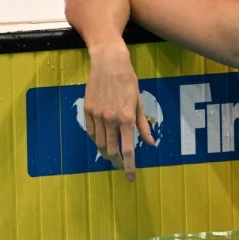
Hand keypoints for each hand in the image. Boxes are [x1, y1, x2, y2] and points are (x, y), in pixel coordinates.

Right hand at [84, 45, 154, 180]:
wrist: (109, 63)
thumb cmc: (128, 81)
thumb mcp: (139, 103)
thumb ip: (143, 125)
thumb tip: (150, 143)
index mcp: (126, 118)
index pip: (127, 149)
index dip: (129, 165)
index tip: (131, 176)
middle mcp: (110, 119)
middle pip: (111, 150)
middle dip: (116, 162)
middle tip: (121, 168)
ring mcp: (97, 115)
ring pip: (100, 143)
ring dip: (106, 153)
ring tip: (112, 158)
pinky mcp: (87, 110)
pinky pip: (91, 132)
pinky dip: (97, 140)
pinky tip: (102, 142)